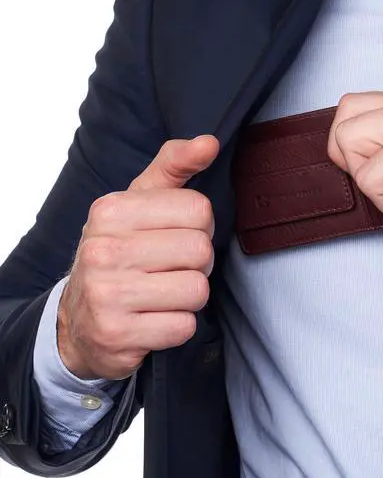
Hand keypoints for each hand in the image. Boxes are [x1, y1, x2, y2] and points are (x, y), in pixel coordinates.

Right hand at [58, 136, 218, 379]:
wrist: (78, 320)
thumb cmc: (119, 255)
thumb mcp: (139, 204)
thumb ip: (174, 168)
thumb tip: (209, 142)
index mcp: (111, 211)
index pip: (199, 210)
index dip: (199, 228)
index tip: (177, 237)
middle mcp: (103, 250)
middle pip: (201, 251)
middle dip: (197, 264)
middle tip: (172, 269)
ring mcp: (106, 295)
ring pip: (197, 291)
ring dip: (189, 298)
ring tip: (163, 295)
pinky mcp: (117, 335)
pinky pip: (184, 328)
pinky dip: (178, 327)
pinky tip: (154, 320)